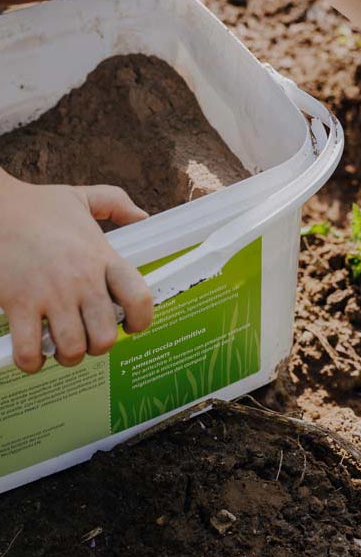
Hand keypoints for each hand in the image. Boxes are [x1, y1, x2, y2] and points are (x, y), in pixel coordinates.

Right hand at [0, 173, 153, 372]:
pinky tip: (32, 353)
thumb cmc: (37, 206)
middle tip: (89, 338)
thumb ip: (117, 204)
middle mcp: (82, 280)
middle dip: (99, 346)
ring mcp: (51, 295)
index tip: (131, 325)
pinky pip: (30, 350)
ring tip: (62, 347)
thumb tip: (142, 216)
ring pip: (73, 348)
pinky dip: (32, 361)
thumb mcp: (84, 198)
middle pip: (105, 336)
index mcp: (103, 257)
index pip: (139, 298)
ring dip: (69, 356)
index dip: (141, 320)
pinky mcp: (18, 304)